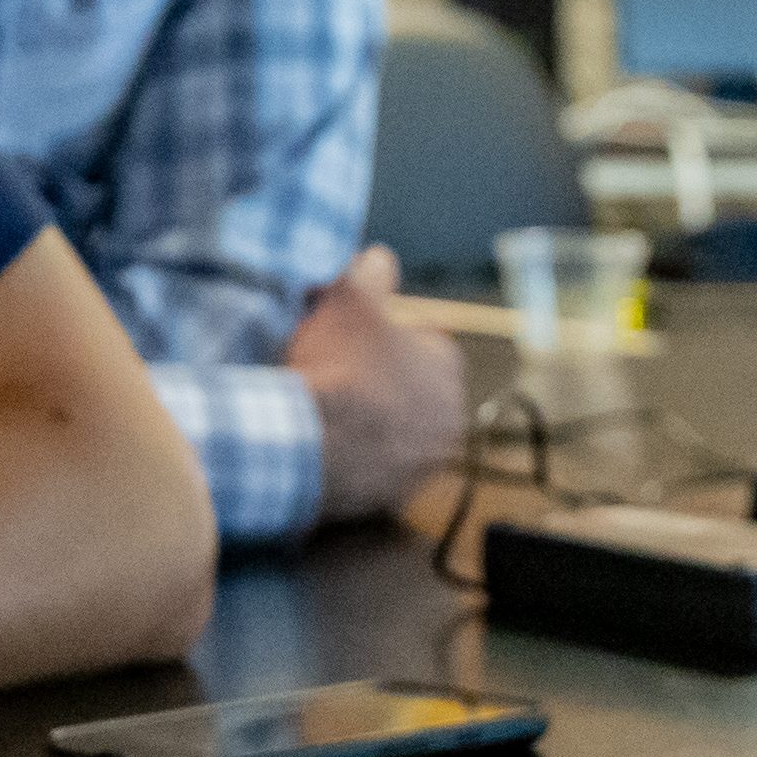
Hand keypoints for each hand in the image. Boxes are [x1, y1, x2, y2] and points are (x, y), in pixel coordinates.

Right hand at [285, 246, 466, 525]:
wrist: (308, 443)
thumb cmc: (336, 364)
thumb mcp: (348, 298)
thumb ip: (369, 272)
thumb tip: (378, 257)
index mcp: (448, 368)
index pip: (427, 340)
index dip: (388, 333)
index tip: (355, 336)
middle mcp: (449, 421)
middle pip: (414, 390)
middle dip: (384, 381)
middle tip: (339, 372)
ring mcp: (423, 466)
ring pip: (397, 433)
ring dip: (373, 423)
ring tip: (330, 411)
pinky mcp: (394, 499)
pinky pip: (376, 471)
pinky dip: (357, 460)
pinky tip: (324, 444)